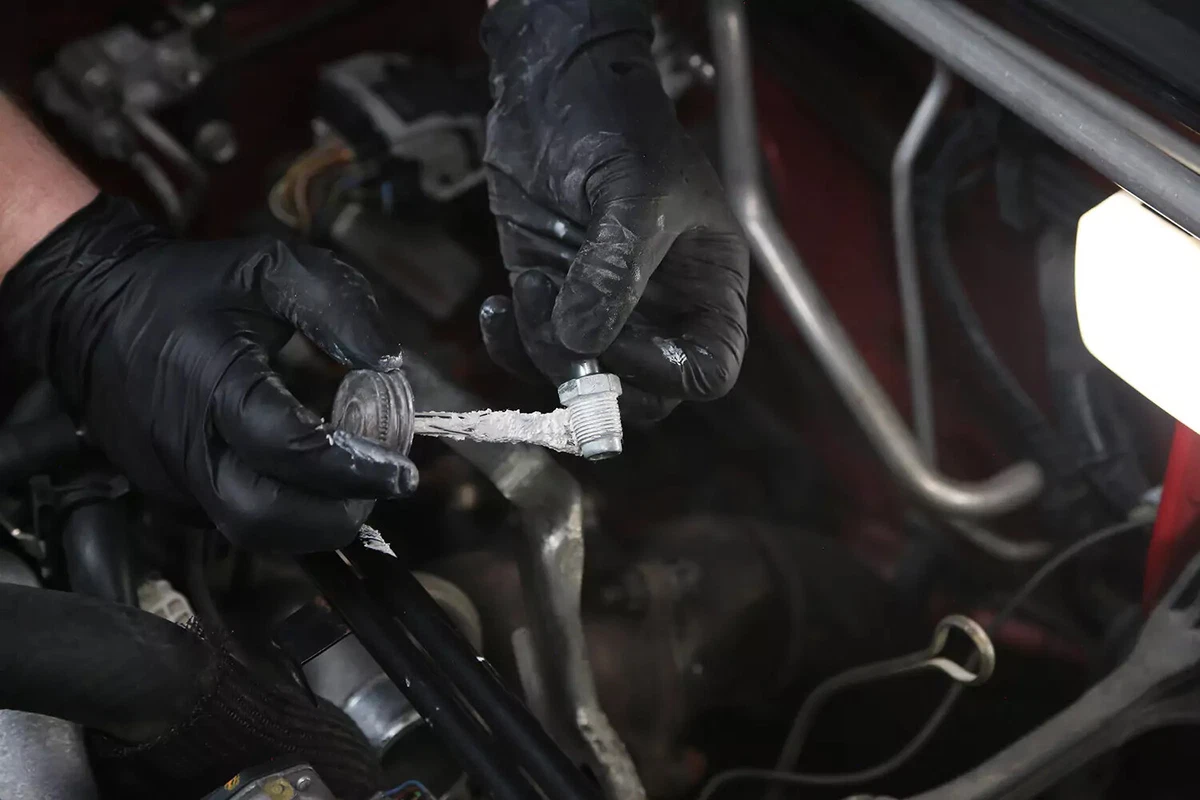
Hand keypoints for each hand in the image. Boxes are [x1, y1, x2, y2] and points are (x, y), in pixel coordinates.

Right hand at [0, 195, 416, 551]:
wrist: (92, 308)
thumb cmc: (188, 287)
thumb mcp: (268, 268)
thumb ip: (337, 306)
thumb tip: (389, 363)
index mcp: (211, 382)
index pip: (289, 450)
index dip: (354, 468)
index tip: (402, 470)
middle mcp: (184, 444)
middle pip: (266, 516)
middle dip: (337, 514)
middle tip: (380, 486)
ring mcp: (169, 478)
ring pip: (250, 534)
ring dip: (314, 523)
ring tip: (353, 486)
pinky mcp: (166, 496)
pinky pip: (231, 524)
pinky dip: (282, 515)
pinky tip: (308, 484)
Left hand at [479, 0, 749, 421]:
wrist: (553, 88)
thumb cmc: (617, 123)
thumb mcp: (632, 189)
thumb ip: (613, 269)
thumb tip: (581, 343)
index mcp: (708, 286)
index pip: (708, 369)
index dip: (664, 373)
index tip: (610, 336)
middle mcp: (662, 310)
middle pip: (642, 393)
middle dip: (592, 375)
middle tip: (556, 324)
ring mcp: (604, 310)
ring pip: (580, 380)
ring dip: (542, 349)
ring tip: (527, 287)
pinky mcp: (552, 301)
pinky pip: (534, 353)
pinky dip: (510, 345)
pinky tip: (497, 306)